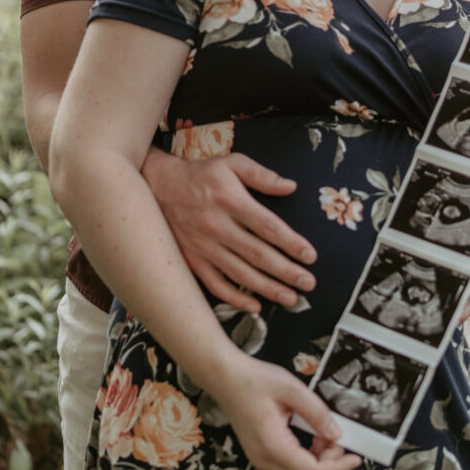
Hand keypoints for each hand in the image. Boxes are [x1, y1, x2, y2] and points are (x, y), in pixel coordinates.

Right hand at [142, 149, 317, 311]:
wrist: (159, 187)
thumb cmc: (202, 174)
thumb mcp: (232, 164)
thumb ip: (262, 175)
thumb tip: (291, 187)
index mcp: (231, 201)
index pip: (268, 227)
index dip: (291, 243)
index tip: (310, 256)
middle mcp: (218, 226)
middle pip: (258, 254)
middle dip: (286, 272)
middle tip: (309, 284)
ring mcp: (203, 247)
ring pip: (240, 274)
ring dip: (267, 288)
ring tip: (291, 299)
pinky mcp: (192, 260)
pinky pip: (215, 284)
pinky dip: (235, 298)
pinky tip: (255, 306)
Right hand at [220, 354, 361, 469]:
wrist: (226, 378)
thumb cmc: (254, 380)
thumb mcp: (291, 389)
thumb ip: (316, 412)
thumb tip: (336, 433)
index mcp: (272, 445)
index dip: (337, 468)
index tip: (355, 456)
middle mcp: (265, 460)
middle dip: (329, 463)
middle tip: (338, 437)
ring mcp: (260, 460)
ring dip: (317, 462)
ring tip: (324, 434)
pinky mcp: (260, 455)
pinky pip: (288, 468)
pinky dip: (305, 458)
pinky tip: (311, 437)